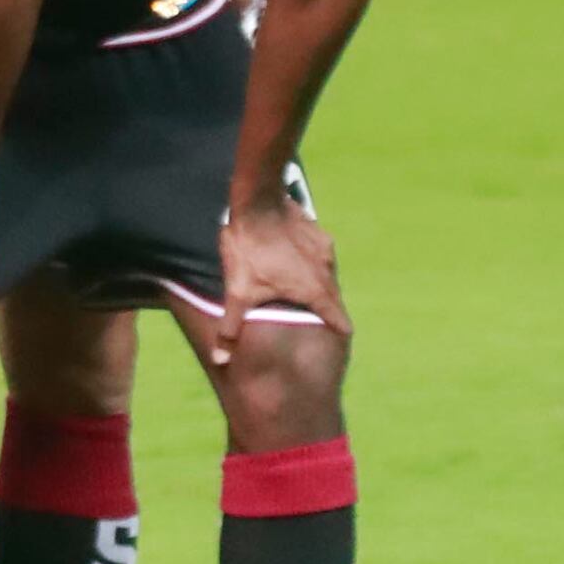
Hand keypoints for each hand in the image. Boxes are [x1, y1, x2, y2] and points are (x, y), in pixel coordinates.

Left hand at [216, 188, 347, 334]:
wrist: (257, 203)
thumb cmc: (250, 251)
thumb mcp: (238, 292)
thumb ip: (230, 328)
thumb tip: (221, 360)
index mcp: (315, 291)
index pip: (338, 319)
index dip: (340, 330)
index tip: (342, 337)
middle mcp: (327, 271)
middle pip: (334, 297)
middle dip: (328, 308)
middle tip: (323, 317)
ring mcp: (325, 248)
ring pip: (328, 273)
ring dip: (320, 282)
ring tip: (308, 289)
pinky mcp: (318, 231)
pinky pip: (319, 253)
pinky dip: (312, 260)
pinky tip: (298, 259)